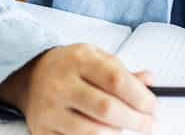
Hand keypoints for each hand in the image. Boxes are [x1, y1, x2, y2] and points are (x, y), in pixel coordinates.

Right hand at [0, 44, 155, 133]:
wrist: (31, 77)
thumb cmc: (69, 66)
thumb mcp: (95, 57)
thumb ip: (122, 70)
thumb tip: (150, 81)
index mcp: (79, 59)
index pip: (115, 79)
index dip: (139, 96)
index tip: (153, 107)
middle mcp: (62, 84)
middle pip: (106, 108)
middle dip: (135, 120)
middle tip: (149, 125)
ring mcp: (50, 109)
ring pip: (92, 131)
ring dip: (117, 132)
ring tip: (125, 126)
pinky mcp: (43, 130)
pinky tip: (106, 132)